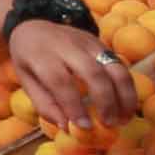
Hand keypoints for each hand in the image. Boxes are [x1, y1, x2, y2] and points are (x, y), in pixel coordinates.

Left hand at [7, 16, 131, 130]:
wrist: (35, 27)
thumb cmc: (30, 59)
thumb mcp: (26, 80)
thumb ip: (45, 104)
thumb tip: (67, 126)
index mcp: (42, 55)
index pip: (61, 81)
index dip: (74, 106)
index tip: (85, 126)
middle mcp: (68, 46)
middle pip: (93, 72)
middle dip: (105, 101)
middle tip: (109, 124)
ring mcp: (89, 43)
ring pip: (115, 67)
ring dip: (124, 95)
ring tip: (125, 118)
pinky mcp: (103, 44)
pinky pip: (121, 66)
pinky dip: (128, 88)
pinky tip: (128, 106)